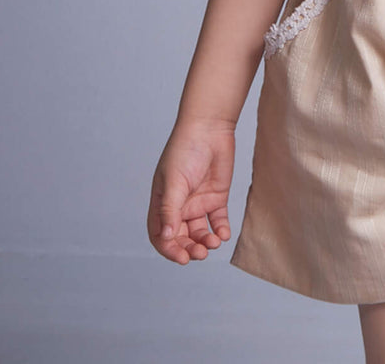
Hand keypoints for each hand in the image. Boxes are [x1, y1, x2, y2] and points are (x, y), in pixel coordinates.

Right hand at [148, 117, 235, 263]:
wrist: (210, 129)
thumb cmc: (185, 150)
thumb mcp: (174, 181)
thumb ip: (170, 210)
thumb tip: (167, 237)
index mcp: (162, 203)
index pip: (161, 235)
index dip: (169, 249)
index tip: (181, 257)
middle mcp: (179, 206)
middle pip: (181, 238)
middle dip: (189, 249)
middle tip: (200, 253)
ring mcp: (198, 203)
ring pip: (199, 232)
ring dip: (205, 242)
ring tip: (213, 243)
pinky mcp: (216, 198)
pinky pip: (218, 220)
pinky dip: (220, 230)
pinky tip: (223, 234)